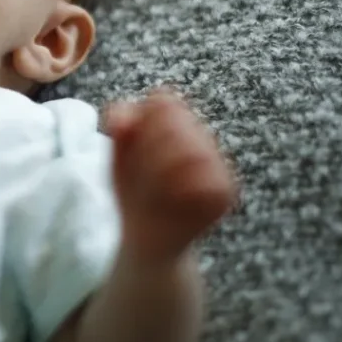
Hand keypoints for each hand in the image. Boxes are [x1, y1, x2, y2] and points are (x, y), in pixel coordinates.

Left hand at [105, 90, 237, 262]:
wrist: (146, 239)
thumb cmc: (133, 192)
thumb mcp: (117, 156)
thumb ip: (119, 127)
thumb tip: (122, 117)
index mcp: (177, 124)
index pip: (163, 101)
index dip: (141, 121)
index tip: (125, 143)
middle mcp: (201, 138)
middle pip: (176, 123)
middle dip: (148, 147)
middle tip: (137, 173)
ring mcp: (217, 163)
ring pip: (192, 150)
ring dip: (161, 170)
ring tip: (150, 188)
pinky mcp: (225, 191)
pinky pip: (206, 182)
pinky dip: (181, 190)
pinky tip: (170, 199)